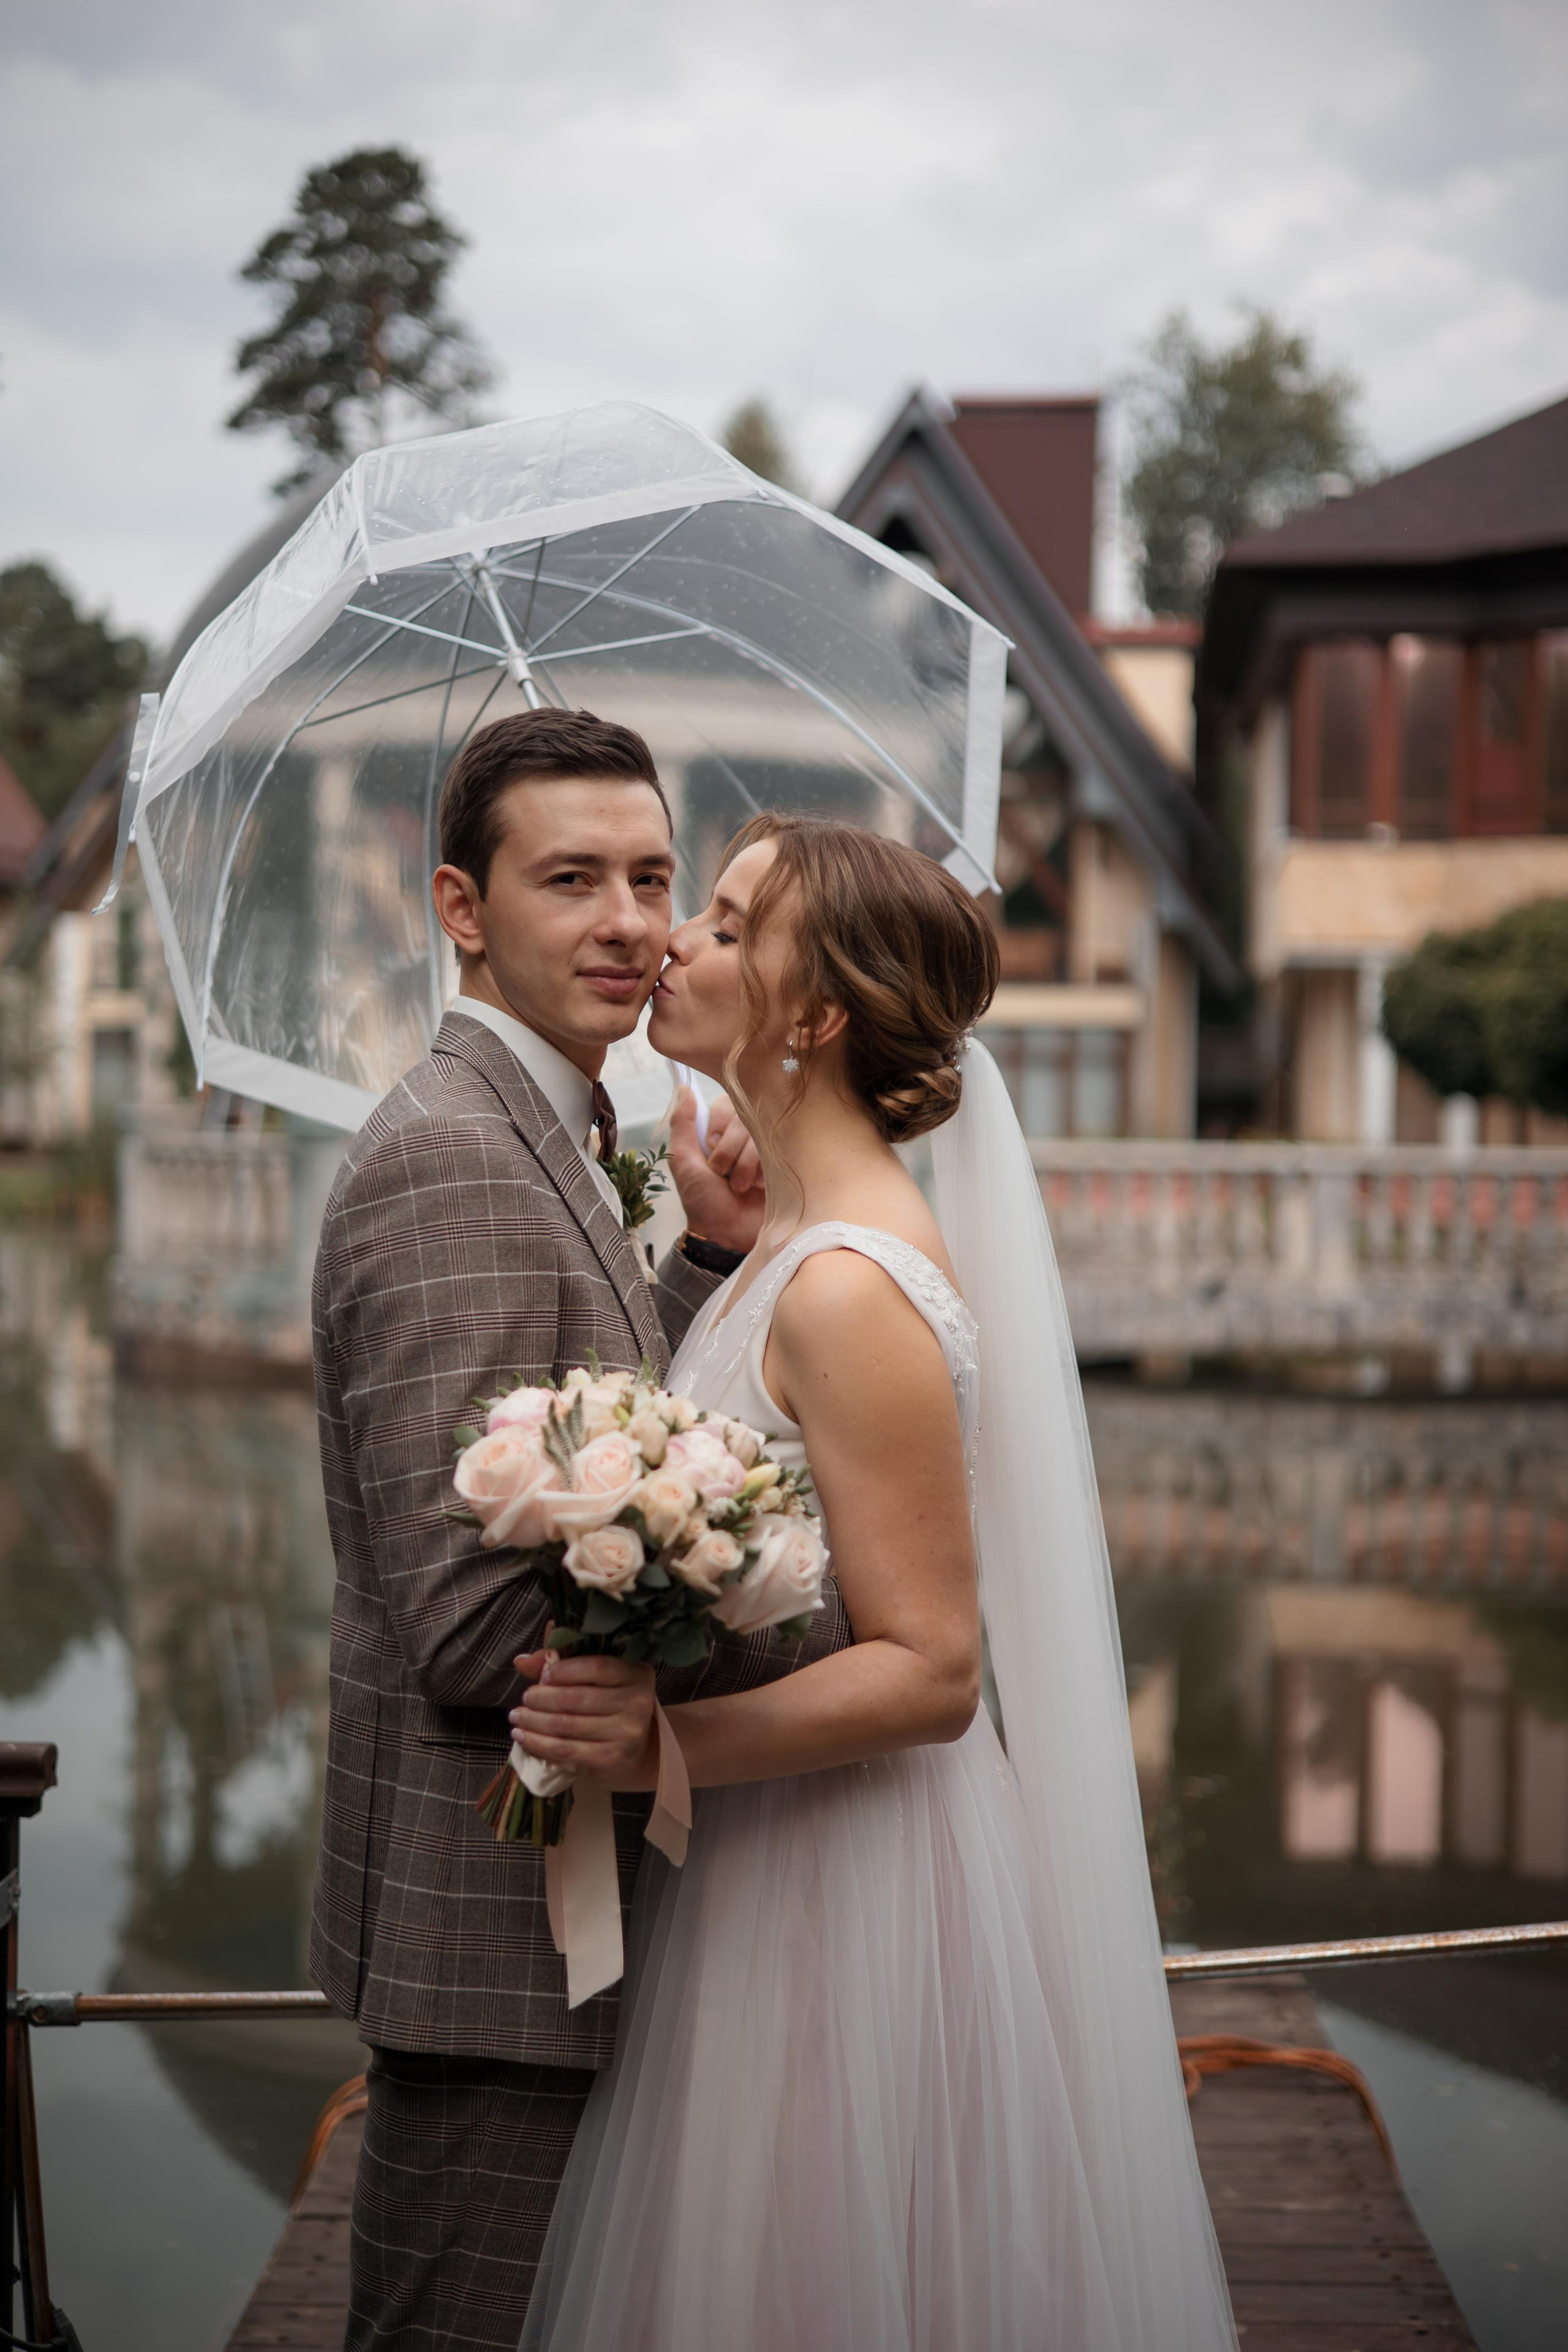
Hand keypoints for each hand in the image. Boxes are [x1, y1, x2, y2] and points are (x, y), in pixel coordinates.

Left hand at [510, 1651, 657, 1788]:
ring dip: (534, 1722)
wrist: (635, 1750)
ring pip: (567, 1726)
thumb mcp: (597, 1678)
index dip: (564, 1671)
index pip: (597, 1667)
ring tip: (517, 1718)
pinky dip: (540, 1744)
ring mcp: (626, 1733)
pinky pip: (566, 1750)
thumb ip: (562, 1664)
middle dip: (541, 1698)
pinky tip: (524, 1738)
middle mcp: (637, 1702)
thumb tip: (522, 1661)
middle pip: (576, 1698)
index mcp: (636, 1673)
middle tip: (525, 1699)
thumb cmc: (611, 1705)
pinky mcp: (611, 1758)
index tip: (544, 1676)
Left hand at [667, 1087, 765, 1254]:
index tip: (709, 1149)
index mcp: (720, 1132)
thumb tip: (683, 1089)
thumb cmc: (703, 1202)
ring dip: (745, 1167)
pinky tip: (760, 1188)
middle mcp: (744, 1136)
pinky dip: (764, 1173)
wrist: (728, 1235)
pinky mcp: (783, 1163)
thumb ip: (681, 1124)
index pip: (725, 1105)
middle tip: (721, 1175)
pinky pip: (779, 1151)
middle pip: (744, 1119)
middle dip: (728, 1152)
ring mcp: (766, 1149)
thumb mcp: (683, 1162)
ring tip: (740, 1188)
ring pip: (760, 1136)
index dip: (717, 1128)